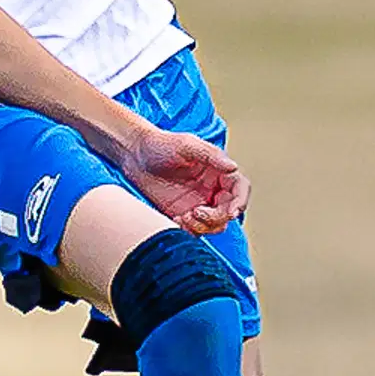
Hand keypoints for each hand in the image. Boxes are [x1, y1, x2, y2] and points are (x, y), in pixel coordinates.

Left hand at [118, 126, 250, 236]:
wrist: (134, 155)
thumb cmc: (160, 144)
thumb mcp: (187, 145)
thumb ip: (211, 156)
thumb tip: (233, 168)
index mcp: (218, 171)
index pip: (239, 189)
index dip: (240, 202)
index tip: (231, 212)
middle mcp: (212, 189)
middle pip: (228, 211)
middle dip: (216, 217)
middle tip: (196, 212)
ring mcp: (198, 203)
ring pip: (214, 225)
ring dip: (202, 226)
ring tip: (183, 217)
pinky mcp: (183, 215)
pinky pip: (195, 230)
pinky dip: (189, 230)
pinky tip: (175, 220)